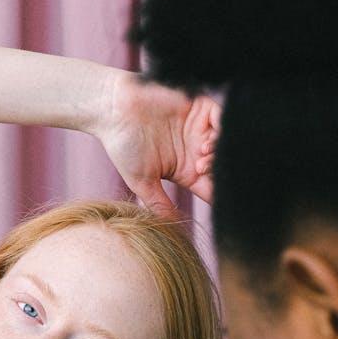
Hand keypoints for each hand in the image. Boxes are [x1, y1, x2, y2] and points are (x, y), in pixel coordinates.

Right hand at [95, 70, 220, 214]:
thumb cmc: (122, 145)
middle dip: (219, 174)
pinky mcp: (199, 107)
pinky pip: (222, 118)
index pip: (210, 187)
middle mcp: (195, 150)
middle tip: (201, 173)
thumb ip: (160, 204)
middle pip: (222, 167)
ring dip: (218, 156)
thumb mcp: (142, 182)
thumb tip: (174, 230)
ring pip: (225, 144)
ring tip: (200, 160)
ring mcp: (199, 128)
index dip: (218, 196)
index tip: (222, 205)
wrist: (112, 110)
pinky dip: (220, 132)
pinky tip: (204, 143)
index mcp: (185, 171)